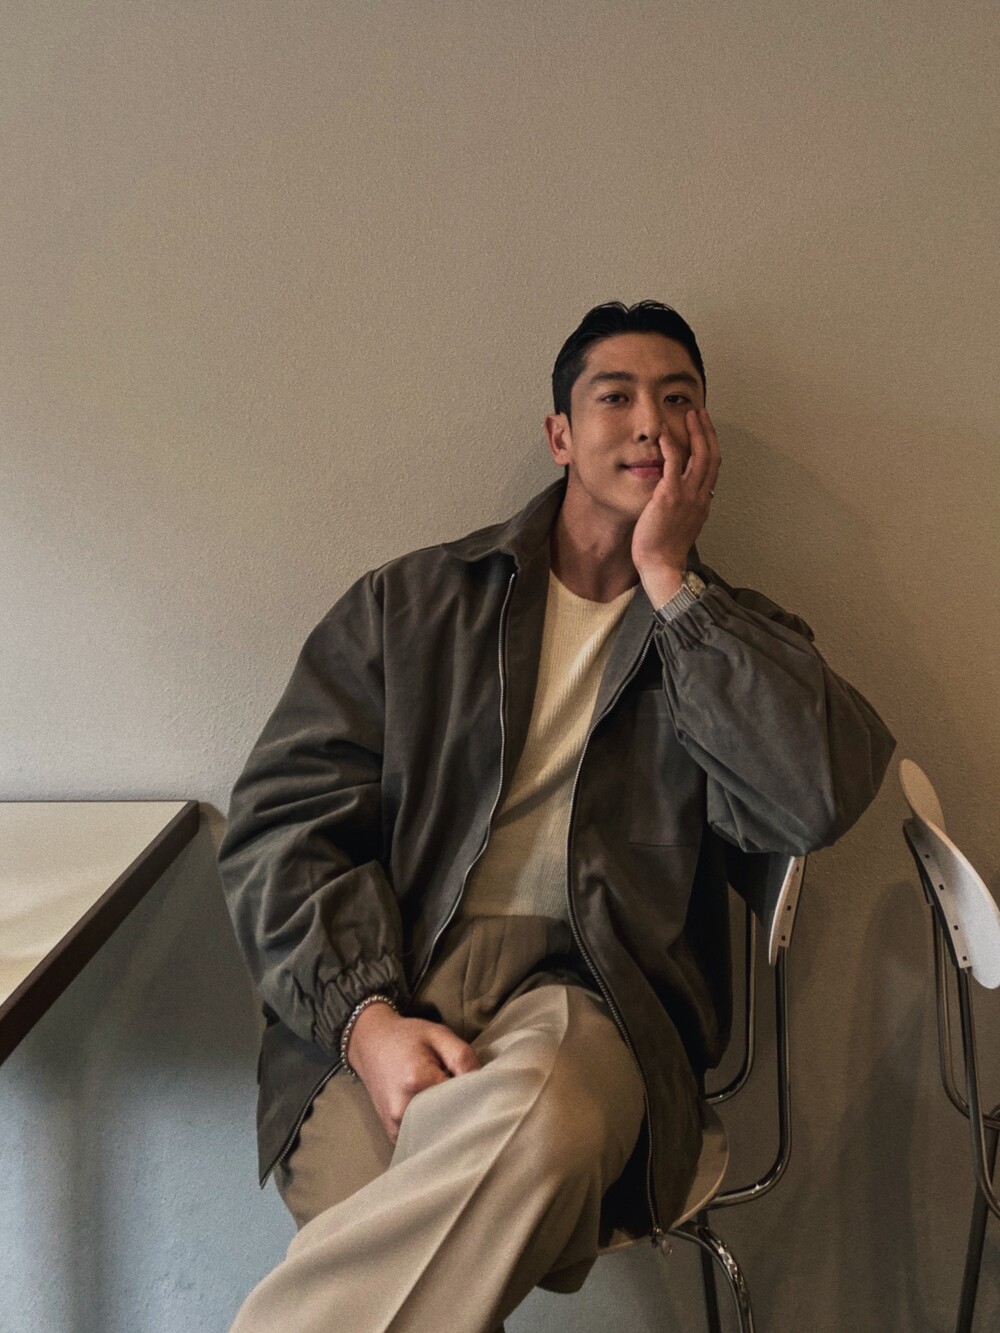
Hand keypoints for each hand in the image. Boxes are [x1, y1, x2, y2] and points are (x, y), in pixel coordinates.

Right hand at [346, 1002, 479, 1142]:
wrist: (370, 1044)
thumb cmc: (407, 1037)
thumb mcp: (439, 1034)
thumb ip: (463, 1057)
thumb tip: (486, 1085)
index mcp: (418, 1081)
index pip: (462, 1100)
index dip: (476, 1095)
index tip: (484, 1090)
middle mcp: (404, 1110)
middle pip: (450, 1122)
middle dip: (465, 1113)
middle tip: (474, 1099)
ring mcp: (396, 1126)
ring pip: (438, 1134)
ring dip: (451, 1124)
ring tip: (456, 1106)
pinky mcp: (393, 1135)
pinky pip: (424, 1139)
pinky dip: (436, 1130)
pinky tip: (441, 1115)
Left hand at [631, 408, 720, 606]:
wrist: (662, 566)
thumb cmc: (665, 550)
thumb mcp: (682, 525)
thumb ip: (685, 508)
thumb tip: (682, 498)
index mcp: (703, 503)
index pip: (713, 467)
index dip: (711, 445)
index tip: (706, 429)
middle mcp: (700, 496)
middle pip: (712, 456)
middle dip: (707, 431)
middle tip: (700, 413)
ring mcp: (687, 496)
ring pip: (699, 456)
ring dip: (695, 432)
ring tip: (689, 415)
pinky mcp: (669, 497)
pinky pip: (673, 465)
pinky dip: (671, 446)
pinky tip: (665, 434)